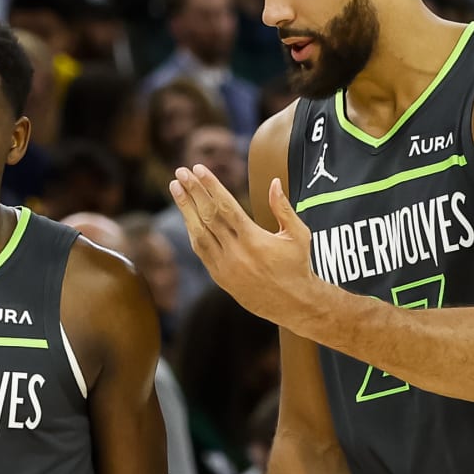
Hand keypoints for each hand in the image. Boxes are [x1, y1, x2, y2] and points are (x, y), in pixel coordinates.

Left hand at [169, 165, 313, 328]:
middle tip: (180, 172)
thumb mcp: (298, 235)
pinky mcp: (220, 277)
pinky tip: (187, 214)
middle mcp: (236, 253)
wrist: (292, 304)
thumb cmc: (297, 266)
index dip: (210, 186)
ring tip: (175, 187)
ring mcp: (225, 266)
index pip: (225, 206)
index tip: (197, 169)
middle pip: (208, 216)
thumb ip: (283, 208)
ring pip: (199, 232)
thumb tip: (274, 182)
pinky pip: (201, 249)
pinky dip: (193, 230)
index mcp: (254, 240)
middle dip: (192, 191)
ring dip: (185, 208)